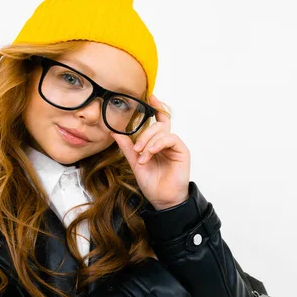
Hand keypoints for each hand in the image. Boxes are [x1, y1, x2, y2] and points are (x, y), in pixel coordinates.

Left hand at [110, 94, 190, 209]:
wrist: (162, 199)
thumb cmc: (152, 183)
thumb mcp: (135, 163)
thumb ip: (127, 147)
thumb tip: (114, 132)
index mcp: (157, 144)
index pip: (160, 121)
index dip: (157, 108)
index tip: (151, 97)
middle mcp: (167, 143)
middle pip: (158, 125)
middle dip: (144, 134)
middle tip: (137, 149)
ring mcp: (175, 146)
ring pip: (162, 131)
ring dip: (148, 141)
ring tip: (142, 156)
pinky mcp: (182, 151)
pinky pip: (170, 138)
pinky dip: (158, 144)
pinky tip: (150, 153)